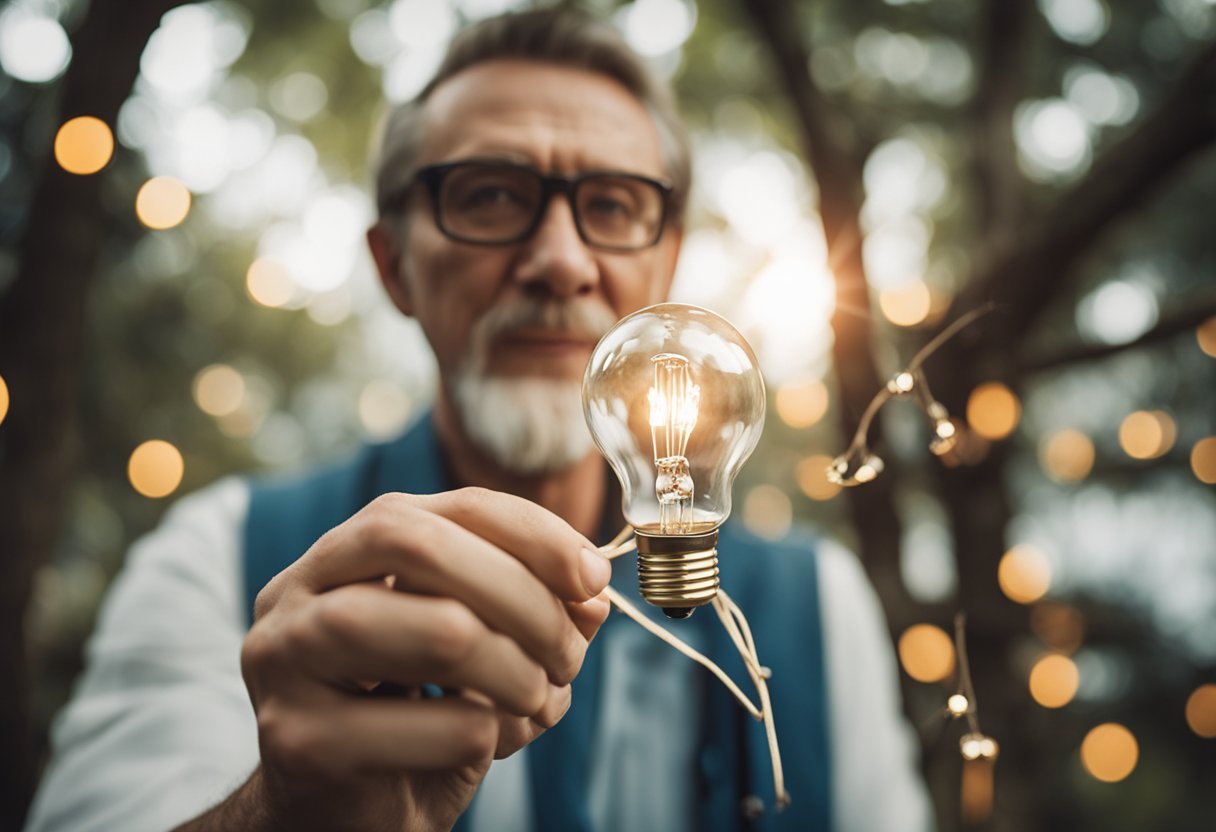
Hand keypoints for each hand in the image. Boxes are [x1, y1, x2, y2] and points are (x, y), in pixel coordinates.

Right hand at [236, 488, 612, 831]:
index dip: (537, 534)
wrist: (346, 818)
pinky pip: (437, 723)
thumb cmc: (415, 721)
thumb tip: (592, 591)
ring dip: (517, 672)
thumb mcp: (481, 649)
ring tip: (535, 701)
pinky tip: (484, 745)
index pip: (452, 508)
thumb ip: (531, 609)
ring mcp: (285, 660)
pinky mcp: (296, 738)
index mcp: (348, 551)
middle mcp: (299, 589)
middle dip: (527, 601)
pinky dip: (488, 735)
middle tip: (568, 655)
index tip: (593, 578)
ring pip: (442, 631)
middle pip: (429, 550)